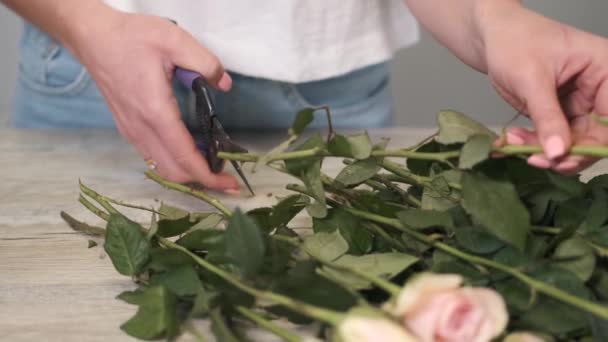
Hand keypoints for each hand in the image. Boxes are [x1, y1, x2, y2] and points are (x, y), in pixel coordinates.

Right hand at [65, 3, 239, 191]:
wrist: (91, 37)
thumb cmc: (129, 38)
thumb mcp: (174, 40)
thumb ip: (205, 62)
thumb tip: (224, 83)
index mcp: (155, 112)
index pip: (185, 157)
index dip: (209, 175)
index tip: (230, 184)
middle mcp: (141, 129)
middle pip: (174, 172)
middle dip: (203, 180)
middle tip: (228, 176)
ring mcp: (131, 131)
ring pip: (162, 167)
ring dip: (188, 172)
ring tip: (213, 164)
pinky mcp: (128, 128)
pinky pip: (153, 156)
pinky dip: (175, 162)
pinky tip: (191, 151)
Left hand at [476, 1, 607, 173]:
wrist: (492, 38)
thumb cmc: (515, 42)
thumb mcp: (531, 79)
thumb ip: (547, 117)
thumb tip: (558, 152)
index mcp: (604, 70)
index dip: (595, 143)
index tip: (566, 158)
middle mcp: (598, 89)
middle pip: (595, 136)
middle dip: (564, 152)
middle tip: (535, 160)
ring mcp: (578, 103)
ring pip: (571, 142)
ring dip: (542, 149)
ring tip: (514, 143)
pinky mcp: (558, 113)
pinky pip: (551, 138)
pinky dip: (532, 144)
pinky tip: (511, 140)